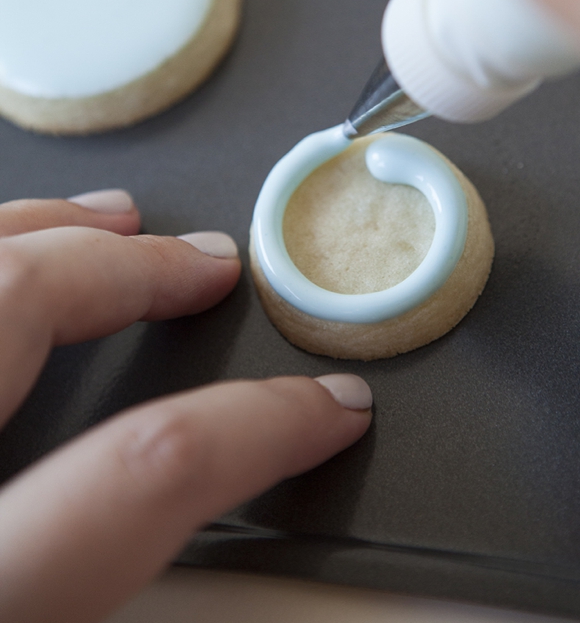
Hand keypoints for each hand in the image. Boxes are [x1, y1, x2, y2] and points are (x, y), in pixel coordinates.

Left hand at [0, 192, 371, 622]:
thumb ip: (144, 612)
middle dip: (129, 270)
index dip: (255, 423)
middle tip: (209, 266)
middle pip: (18, 299)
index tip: (324, 409)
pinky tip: (9, 259)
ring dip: (42, 227)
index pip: (142, 468)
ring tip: (109, 220)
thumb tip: (228, 575)